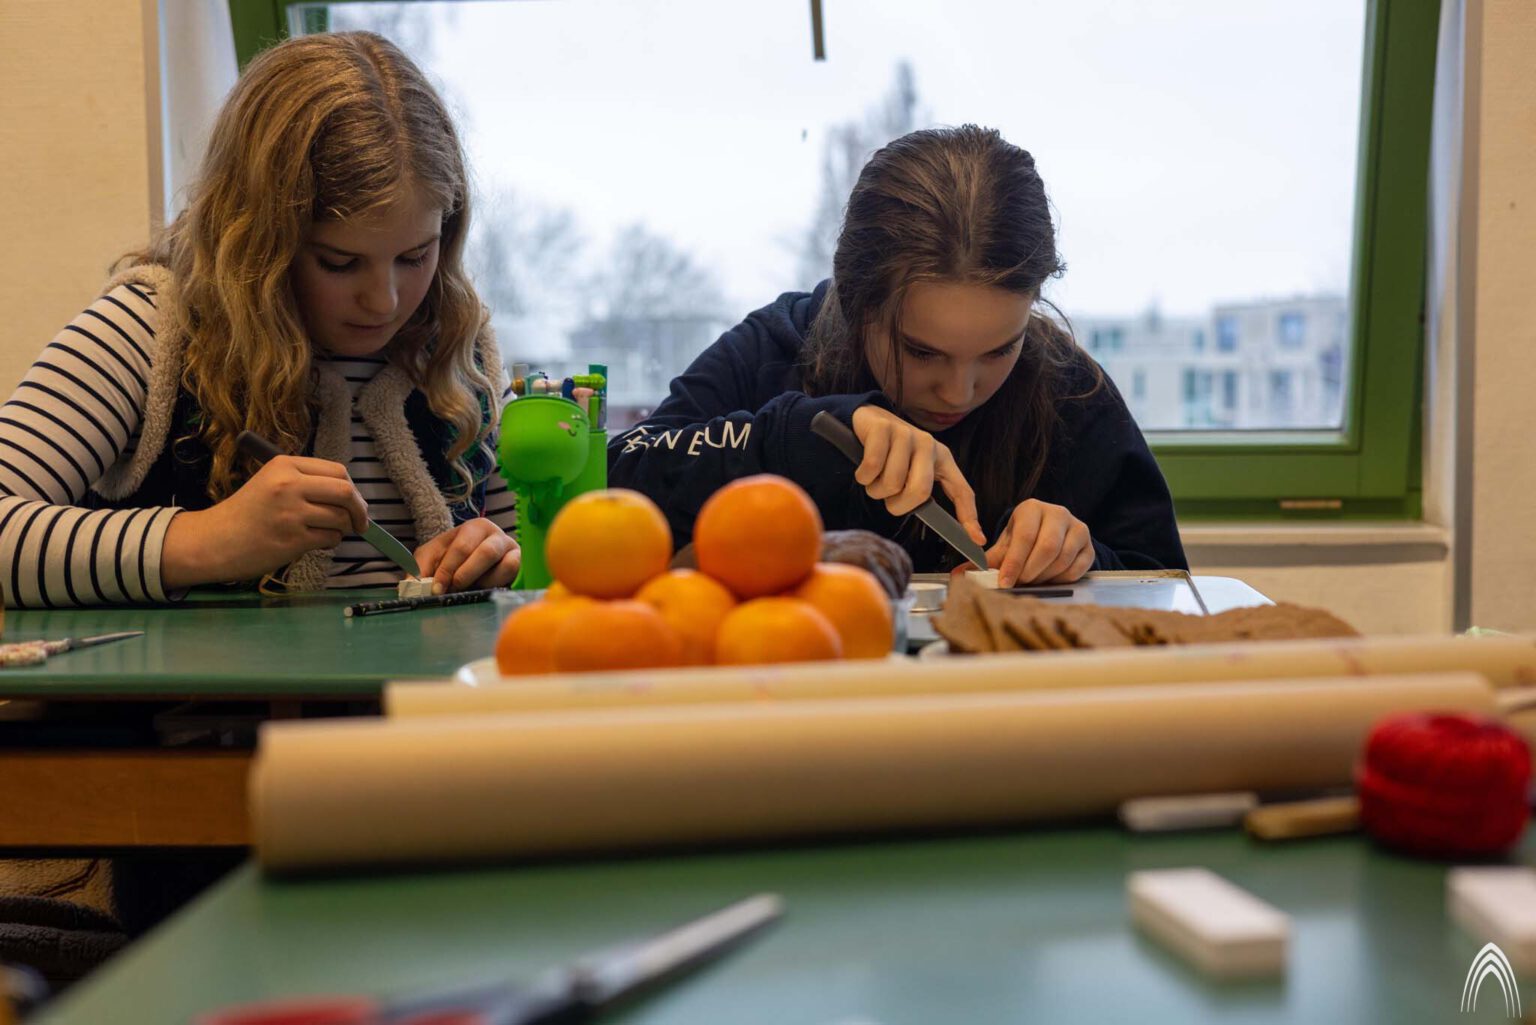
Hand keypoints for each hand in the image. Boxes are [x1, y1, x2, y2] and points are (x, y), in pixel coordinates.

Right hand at [162, 456, 368, 587]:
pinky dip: (330, 542)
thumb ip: (305, 482)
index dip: (352, 488)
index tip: (354, 501)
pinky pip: (330, 538)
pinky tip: (315, 542)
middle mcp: (289, 484)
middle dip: (359, 509)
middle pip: (345, 491)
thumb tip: (350, 495)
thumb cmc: (244, 514)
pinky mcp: (293, 539)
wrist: (212, 541)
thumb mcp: (270, 483)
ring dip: (342, 528)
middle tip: (359, 522)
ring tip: (326, 532)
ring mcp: (292, 512)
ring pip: (341, 518)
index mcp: (284, 465)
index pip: (337, 470)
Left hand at [414, 517, 520, 592]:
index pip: (459, 548)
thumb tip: (411, 587)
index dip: (446, 570)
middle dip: (464, 575)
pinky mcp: (519, 560)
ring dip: (481, 580)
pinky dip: (497, 582)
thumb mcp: (433, 558)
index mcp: (472, 528)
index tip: (436, 589)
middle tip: (452, 590)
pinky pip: (511, 571)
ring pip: (500, 564)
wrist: (481, 563)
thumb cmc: (455, 559)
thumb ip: (420, 570)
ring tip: (470, 588)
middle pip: (483, 553)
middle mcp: (493, 533)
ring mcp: (509, 546)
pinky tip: (486, 587)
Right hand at [850, 405, 984, 544]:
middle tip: (888, 498)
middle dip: (898, 504)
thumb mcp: (912, 471)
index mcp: (942, 458)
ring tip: (875, 478)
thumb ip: (922, 493)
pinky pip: (873, 467)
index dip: (969, 516)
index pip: (962, 490)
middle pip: (919, 492)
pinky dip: (863, 476)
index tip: (977, 540)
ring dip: (876, 489)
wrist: (868, 420)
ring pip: (892, 482)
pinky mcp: (884, 429)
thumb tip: (938, 524)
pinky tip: (864, 470)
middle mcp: (928, 445)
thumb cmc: (891, 455)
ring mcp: (907, 434)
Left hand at [985, 499, 1093, 586]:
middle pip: (1047, 547)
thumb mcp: (1004, 545)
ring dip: (1045, 576)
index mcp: (1032, 508)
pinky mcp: (1089, 545)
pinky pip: (1077, 567)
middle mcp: (1057, 513)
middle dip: (1030, 571)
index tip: (1005, 582)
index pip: (1024, 536)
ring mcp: (1077, 528)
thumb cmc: (1024, 539)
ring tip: (1032, 581)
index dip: (1014, 562)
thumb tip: (958, 575)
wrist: (1050, 533)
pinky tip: (1049, 579)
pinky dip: (1062, 579)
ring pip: (1063, 558)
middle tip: (1019, 584)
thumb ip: (983, 560)